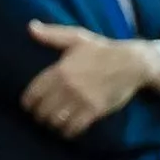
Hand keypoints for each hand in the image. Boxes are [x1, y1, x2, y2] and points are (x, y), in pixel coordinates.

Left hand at [22, 21, 159, 138]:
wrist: (132, 63)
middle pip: (43, 109)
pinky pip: (76, 127)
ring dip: (52, 125)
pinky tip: (67, 131)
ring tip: (51, 125)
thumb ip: (51, 34)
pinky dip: (68, 132)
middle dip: (38, 116)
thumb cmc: (102, 49)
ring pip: (57, 120)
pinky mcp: (96, 110)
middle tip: (39, 118)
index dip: (27, 103)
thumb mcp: (76, 37)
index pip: (34, 92)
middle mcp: (68, 86)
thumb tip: (30, 27)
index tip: (26, 107)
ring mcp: (82, 99)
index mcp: (59, 70)